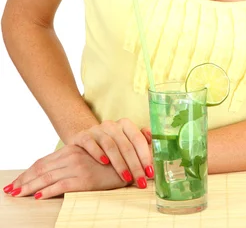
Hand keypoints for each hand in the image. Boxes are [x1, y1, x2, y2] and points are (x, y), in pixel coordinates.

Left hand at [3, 145, 139, 199]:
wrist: (132, 160)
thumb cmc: (111, 160)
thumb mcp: (90, 157)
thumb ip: (75, 160)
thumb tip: (55, 173)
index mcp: (71, 150)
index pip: (43, 162)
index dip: (28, 173)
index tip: (15, 183)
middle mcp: (72, 155)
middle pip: (41, 169)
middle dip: (24, 181)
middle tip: (10, 191)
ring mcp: (77, 166)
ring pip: (47, 177)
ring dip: (30, 187)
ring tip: (18, 195)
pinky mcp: (85, 179)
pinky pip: (62, 185)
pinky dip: (48, 191)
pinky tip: (39, 197)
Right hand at [66, 119, 153, 184]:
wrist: (84, 143)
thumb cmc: (111, 148)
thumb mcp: (126, 146)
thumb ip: (141, 146)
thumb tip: (157, 150)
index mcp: (125, 125)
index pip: (138, 139)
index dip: (145, 156)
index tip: (150, 172)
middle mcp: (111, 125)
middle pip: (126, 144)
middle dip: (135, 165)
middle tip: (140, 180)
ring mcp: (96, 130)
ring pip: (110, 145)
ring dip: (119, 163)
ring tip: (126, 177)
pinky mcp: (82, 136)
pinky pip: (90, 142)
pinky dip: (98, 152)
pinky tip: (104, 162)